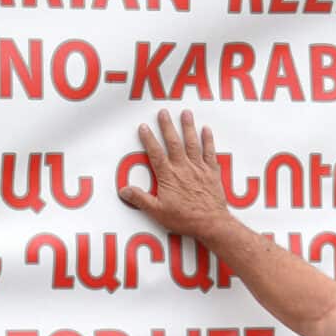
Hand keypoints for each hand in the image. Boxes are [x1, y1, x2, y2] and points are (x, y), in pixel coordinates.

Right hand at [120, 110, 234, 243]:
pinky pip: (210, 152)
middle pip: (174, 143)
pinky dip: (208, 140)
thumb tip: (124, 190)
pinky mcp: (212, 173)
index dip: (148, 139)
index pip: (156, 154)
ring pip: (192, 143)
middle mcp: (183, 168)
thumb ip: (140, 199)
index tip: (143, 127)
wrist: (211, 223)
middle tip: (163, 112)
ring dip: (188, 127)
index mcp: (169, 177)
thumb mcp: (158, 212)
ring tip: (186, 113)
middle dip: (167, 126)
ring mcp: (199, 169)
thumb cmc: (185, 219)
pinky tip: (206, 129)